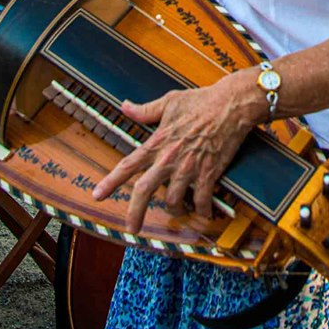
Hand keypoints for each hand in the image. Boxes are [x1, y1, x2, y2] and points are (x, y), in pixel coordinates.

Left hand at [93, 74, 266, 233]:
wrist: (231, 105)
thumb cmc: (201, 100)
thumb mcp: (168, 102)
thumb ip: (145, 110)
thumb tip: (125, 106)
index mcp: (157, 142)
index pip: (128, 165)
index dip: (111, 182)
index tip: (98, 195)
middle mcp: (169, 158)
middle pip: (145, 191)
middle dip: (135, 213)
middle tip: (132, 228)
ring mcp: (189, 168)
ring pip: (174, 201)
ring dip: (175, 211)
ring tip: (178, 211)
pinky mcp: (209, 173)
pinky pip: (202, 201)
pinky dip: (202, 210)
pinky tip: (204, 213)